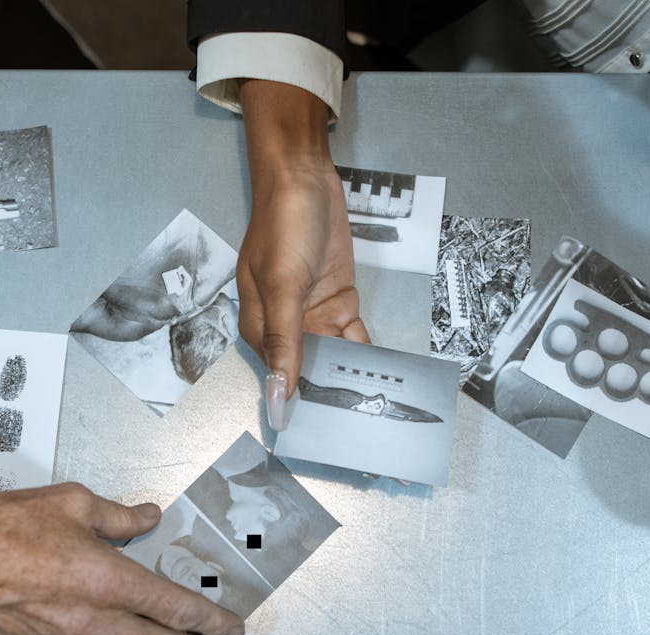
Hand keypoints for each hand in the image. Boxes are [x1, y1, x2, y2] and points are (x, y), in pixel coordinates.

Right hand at [236, 80, 369, 428]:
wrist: (304, 176)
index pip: (281, 381)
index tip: (327, 443)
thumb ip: (285, 345)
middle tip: (365, 436)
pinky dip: (367, 354)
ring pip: (336, 359)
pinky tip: (388, 376)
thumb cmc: (284, 226)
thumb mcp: (282, 285)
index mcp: (262, 329)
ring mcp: (314, 316)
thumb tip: (278, 401)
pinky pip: (353, 338)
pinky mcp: (338, 302)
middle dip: (335, 400)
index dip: (302, 409)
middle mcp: (286, 329)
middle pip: (310, 374)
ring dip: (355, 379)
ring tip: (383, 414)